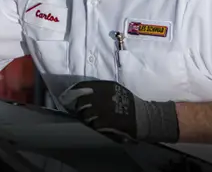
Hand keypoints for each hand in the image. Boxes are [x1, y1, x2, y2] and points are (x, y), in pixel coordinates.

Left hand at [58, 80, 178, 142]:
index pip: (82, 86)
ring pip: (85, 114)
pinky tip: (99, 126)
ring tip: (90, 119)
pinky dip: (94, 126)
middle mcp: (103, 95)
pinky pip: (92, 124)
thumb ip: (100, 88)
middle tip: (78, 111)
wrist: (144, 117)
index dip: (73, 92)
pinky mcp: (105, 121)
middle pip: (80, 101)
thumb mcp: (116, 90)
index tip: (67, 96)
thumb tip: (81, 90)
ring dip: (85, 118)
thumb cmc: (129, 103)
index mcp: (106, 86)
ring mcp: (104, 109)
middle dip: (78, 107)